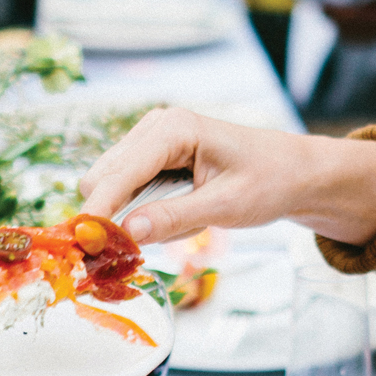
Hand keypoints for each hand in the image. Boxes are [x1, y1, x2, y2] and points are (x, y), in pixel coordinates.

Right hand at [77, 107, 375, 245]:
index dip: (98, 209)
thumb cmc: (269, 181)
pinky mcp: (152, 156)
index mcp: (174, 128)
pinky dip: (146, 210)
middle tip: (135, 250)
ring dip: (133, 214)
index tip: (81, 243)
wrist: (293, 172)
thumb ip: (174, 218)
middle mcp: (156, 126)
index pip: (119, 173)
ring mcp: (151, 139)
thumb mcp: (226, 206)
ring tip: (187, 220)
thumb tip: (125, 232)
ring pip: (111, 186)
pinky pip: (129, 191)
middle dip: (111, 215)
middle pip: (103, 178)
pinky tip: (185, 212)